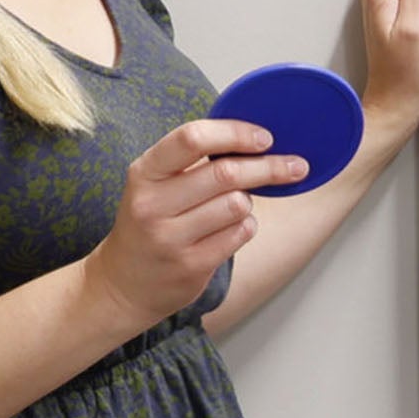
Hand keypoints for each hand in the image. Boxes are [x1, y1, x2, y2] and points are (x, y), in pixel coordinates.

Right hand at [87, 121, 308, 327]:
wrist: (123, 283)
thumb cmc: (151, 222)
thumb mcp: (156, 184)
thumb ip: (193, 160)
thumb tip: (257, 138)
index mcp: (144, 173)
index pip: (192, 138)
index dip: (236, 134)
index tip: (265, 138)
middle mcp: (152, 204)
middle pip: (226, 173)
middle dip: (269, 167)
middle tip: (296, 165)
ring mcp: (170, 237)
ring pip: (238, 205)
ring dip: (249, 202)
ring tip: (235, 206)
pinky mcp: (190, 265)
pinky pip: (240, 234)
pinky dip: (246, 226)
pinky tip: (232, 229)